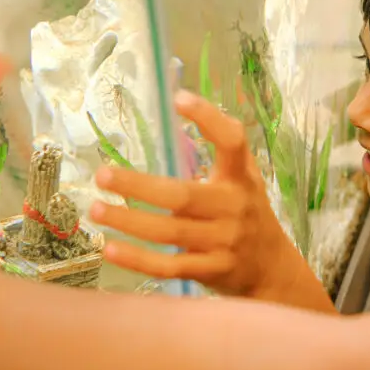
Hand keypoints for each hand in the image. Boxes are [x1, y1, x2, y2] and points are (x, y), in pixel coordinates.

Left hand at [90, 90, 301, 298]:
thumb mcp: (242, 178)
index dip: (209, 119)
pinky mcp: (211, 270)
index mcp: (241, 177)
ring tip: (97, 209)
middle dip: (139, 185)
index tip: (178, 99)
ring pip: (170, 232)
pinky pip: (169, 266)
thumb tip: (174, 108)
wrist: (272, 266)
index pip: (233, 142)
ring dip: (129, 221)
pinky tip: (110, 248)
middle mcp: (234, 207)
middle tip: (103, 175)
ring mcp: (224, 242)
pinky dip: (138, 259)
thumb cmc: (246, 212)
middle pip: (183, 196)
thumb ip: (217, 153)